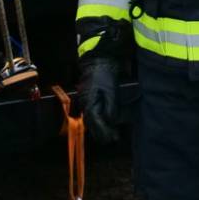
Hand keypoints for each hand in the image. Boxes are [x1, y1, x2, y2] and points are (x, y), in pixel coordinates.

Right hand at [79, 28, 127, 143]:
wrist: (99, 60)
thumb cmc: (104, 74)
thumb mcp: (111, 91)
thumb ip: (111, 108)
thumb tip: (111, 122)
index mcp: (89, 104)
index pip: (96, 124)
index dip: (105, 133)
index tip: (113, 138)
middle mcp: (85, 105)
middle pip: (92, 125)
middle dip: (102, 133)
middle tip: (113, 139)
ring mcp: (86, 101)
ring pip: (92, 120)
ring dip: (100, 128)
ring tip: (110, 134)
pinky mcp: (89, 98)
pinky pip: (92, 113)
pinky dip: (99, 119)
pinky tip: (106, 122)